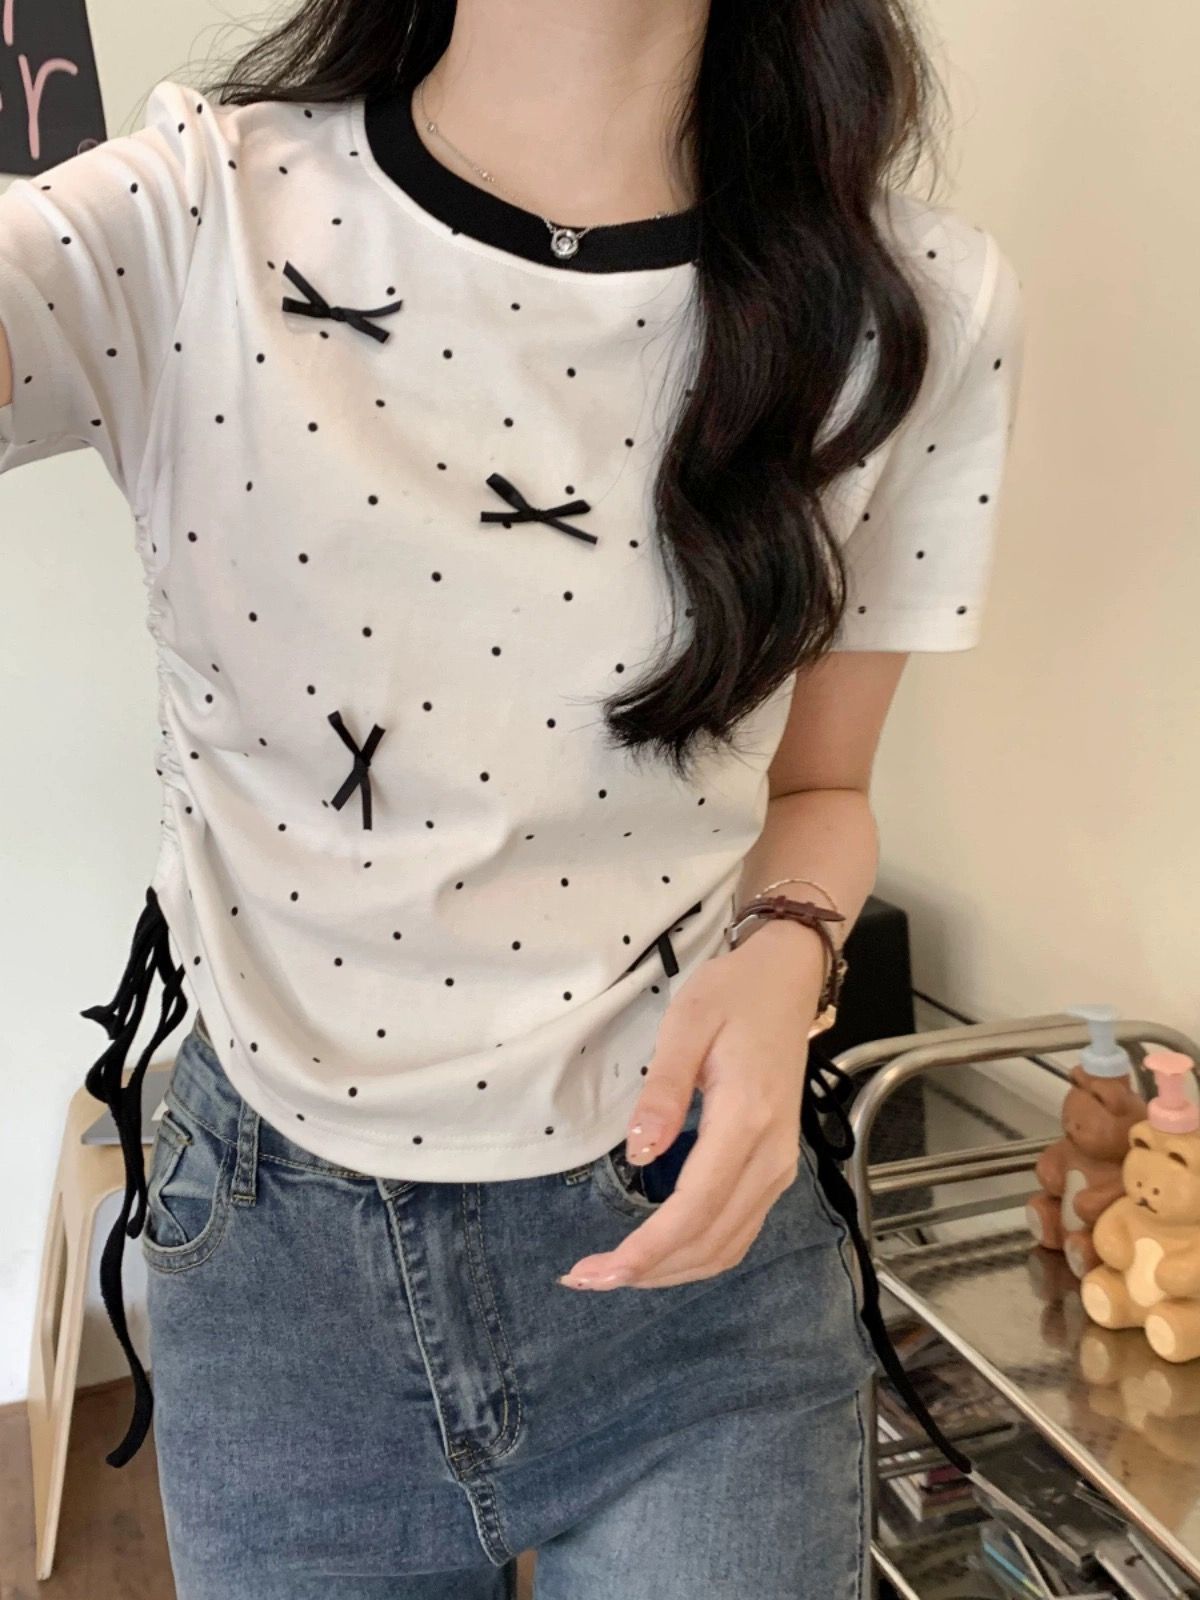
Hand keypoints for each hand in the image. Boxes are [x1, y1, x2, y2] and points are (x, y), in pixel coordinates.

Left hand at [559, 924, 824, 1289]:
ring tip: (615, 1271)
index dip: (647, 1249)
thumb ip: (664, 1089)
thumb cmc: (733, 995)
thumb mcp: (687, 1023)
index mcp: (747, 1119)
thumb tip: (639, 1152)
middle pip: (712, 1240)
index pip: (695, 1207)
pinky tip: (659, 1252)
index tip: (598, 1269)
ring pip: (728, 1245)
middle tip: (587, 1277)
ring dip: (672, 1269)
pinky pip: (739, 1230)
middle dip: (649, 1270)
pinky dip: (697, 1253)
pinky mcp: (776, 1167)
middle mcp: (771, 1155)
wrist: (788, 981)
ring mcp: (779, 1166)